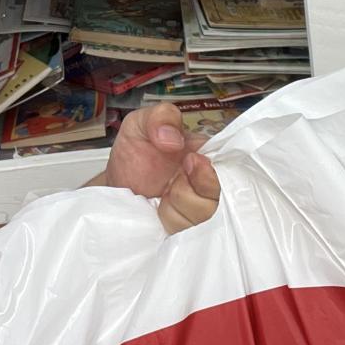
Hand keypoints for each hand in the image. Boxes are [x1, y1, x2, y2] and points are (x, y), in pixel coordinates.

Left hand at [100, 102, 219, 234]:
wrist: (114, 186)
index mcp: (201, 151)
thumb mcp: (139, 124)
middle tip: (178, 175)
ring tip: (164, 191)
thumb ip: (160, 117)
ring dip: (182, 199)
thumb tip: (174, 140)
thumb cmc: (133, 153)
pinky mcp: (182, 224)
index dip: (215, 163)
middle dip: (202, 183)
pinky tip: (158, 208)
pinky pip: (189, 227)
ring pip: (208, 209)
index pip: (229, 158)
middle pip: (223, 186)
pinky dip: (172, 217)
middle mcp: (203, 178)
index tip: (192, 160)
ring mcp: (195, 203)